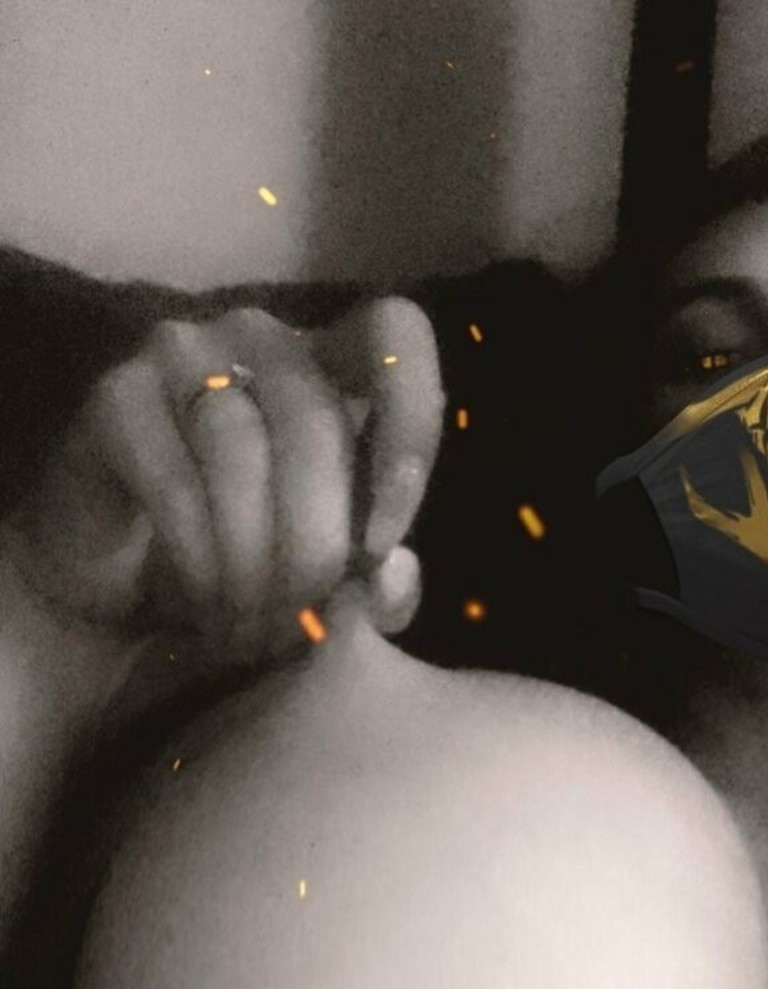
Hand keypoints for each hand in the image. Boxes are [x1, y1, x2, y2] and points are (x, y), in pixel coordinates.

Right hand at [3, 296, 443, 667]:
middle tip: (300, 624)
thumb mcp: (333, 589)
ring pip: (241, 449)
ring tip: (251, 633)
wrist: (121, 585)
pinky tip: (207, 606)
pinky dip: (201, 559)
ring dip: (252, 562)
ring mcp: (182, 354)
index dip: (407, 425)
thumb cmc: (247, 565)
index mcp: (334, 363)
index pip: (395, 332)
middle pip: (315, 422)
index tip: (381, 541)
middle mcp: (262, 339)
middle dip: (314, 544)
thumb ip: (381, 589)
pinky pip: (175, 481)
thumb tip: (391, 572)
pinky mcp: (116, 398)